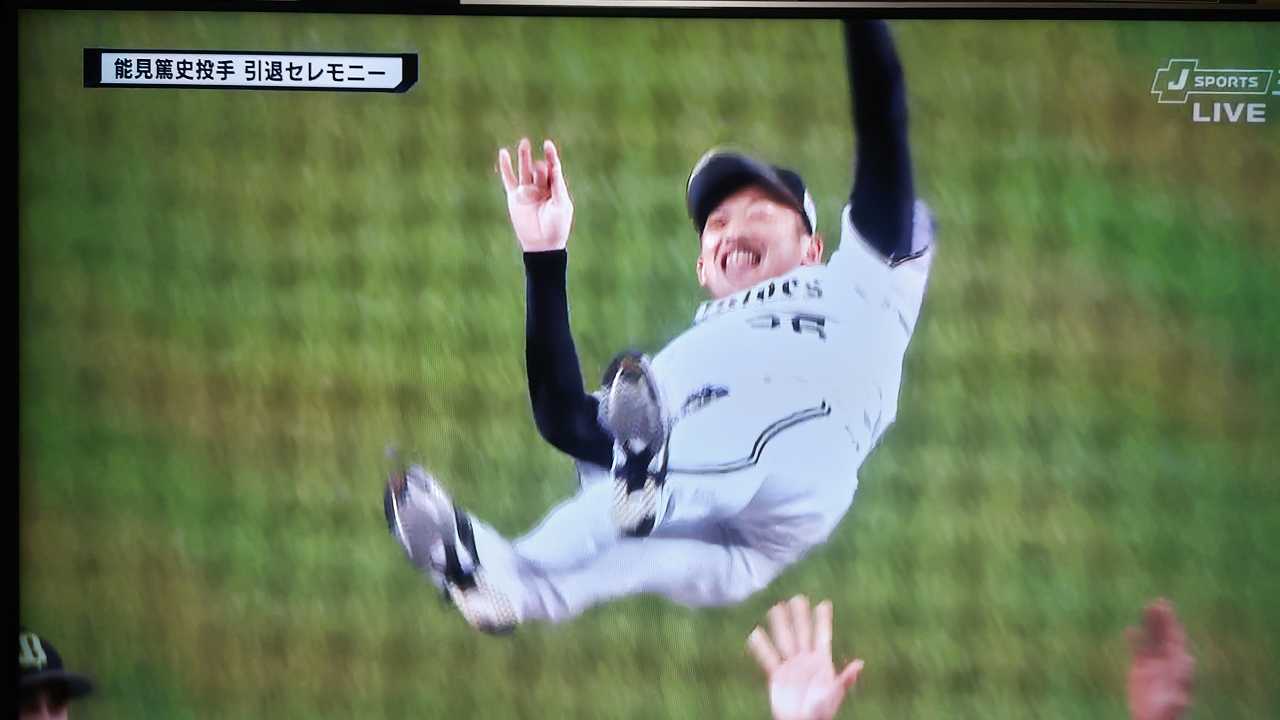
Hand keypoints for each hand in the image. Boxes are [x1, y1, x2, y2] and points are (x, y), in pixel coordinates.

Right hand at [498, 138, 572, 251]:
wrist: (542, 244)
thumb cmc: (556, 226)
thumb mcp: (561, 204)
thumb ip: (557, 185)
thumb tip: (554, 166)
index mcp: (555, 188)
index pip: (553, 167)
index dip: (551, 155)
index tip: (548, 145)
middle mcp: (541, 187)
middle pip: (539, 168)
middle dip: (539, 166)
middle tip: (539, 169)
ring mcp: (527, 191)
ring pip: (524, 170)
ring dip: (524, 156)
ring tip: (524, 142)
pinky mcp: (514, 197)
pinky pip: (508, 179)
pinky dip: (506, 167)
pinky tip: (504, 153)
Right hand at [748, 596, 864, 719]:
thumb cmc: (821, 712)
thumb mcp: (834, 694)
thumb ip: (844, 679)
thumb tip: (860, 664)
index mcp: (821, 662)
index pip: (822, 636)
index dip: (823, 620)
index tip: (823, 603)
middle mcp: (805, 660)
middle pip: (802, 633)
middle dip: (799, 615)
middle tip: (797, 598)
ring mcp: (790, 666)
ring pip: (784, 640)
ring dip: (780, 624)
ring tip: (775, 607)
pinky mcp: (776, 675)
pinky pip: (767, 658)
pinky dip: (761, 647)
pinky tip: (755, 634)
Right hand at [1127, 598, 1194, 719]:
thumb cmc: (1167, 714)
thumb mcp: (1175, 699)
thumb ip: (1180, 681)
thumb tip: (1187, 663)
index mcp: (1179, 667)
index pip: (1177, 641)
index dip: (1173, 625)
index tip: (1169, 611)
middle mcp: (1168, 662)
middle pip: (1165, 636)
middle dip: (1163, 619)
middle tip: (1159, 601)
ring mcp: (1154, 665)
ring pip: (1152, 639)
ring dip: (1150, 624)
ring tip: (1147, 606)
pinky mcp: (1140, 670)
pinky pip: (1138, 650)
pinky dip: (1135, 640)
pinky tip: (1131, 630)